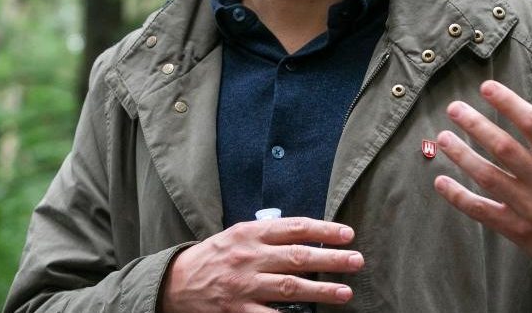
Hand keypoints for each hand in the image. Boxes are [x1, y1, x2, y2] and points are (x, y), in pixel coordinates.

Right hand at [160, 217, 363, 312]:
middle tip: (356, 261)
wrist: (175, 283)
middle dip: (330, 259)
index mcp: (249, 233)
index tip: (347, 234)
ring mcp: (243, 286)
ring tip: (345, 292)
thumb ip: (267, 234)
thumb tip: (307, 235)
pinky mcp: (237, 311)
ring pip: (289, 287)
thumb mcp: (237, 235)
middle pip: (297, 257)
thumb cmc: (214, 257)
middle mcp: (248, 258)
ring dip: (321, 290)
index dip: (323, 230)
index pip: (293, 228)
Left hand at [433, 80, 531, 288]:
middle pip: (505, 149)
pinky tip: (440, 181)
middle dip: (476, 126)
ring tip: (442, 138)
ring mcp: (531, 208)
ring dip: (462, 156)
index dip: (509, 103)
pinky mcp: (517, 230)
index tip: (486, 87)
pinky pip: (482, 211)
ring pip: (489, 178)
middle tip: (453, 108)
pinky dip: (459, 198)